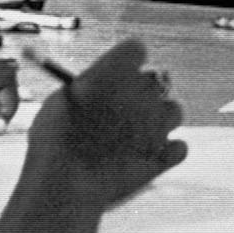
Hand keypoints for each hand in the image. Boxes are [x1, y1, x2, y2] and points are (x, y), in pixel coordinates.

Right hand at [22, 39, 185, 209]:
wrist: (65, 183)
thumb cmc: (54, 140)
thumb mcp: (61, 101)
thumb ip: (88, 87)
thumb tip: (96, 86)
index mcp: (117, 69)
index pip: (136, 49)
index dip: (126, 62)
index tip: (116, 74)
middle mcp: (144, 91)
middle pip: (155, 80)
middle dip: (140, 93)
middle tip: (122, 110)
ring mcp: (159, 123)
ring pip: (174, 110)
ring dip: (159, 119)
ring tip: (134, 136)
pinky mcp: (165, 155)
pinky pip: (179, 147)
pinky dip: (166, 152)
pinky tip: (145, 157)